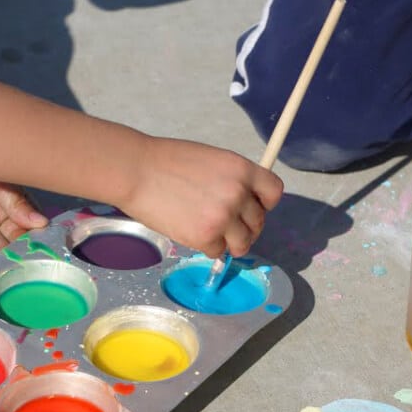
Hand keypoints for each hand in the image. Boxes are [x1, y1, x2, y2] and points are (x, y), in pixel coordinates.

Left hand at [0, 144, 47, 260]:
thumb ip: (16, 204)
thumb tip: (41, 223)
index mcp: (9, 200)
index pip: (28, 221)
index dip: (37, 233)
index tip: (49, 246)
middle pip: (13, 236)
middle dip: (23, 249)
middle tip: (37, 263)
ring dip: (6, 255)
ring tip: (19, 268)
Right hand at [123, 138, 282, 257]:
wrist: (136, 171)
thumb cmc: (166, 162)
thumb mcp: (211, 159)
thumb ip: (232, 178)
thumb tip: (244, 201)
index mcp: (242, 169)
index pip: (274, 192)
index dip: (264, 203)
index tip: (252, 208)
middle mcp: (239, 193)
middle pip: (258, 222)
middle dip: (243, 227)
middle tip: (223, 224)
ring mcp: (223, 217)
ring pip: (243, 243)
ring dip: (229, 243)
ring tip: (210, 233)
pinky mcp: (206, 236)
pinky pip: (216, 252)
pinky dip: (206, 247)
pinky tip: (190, 232)